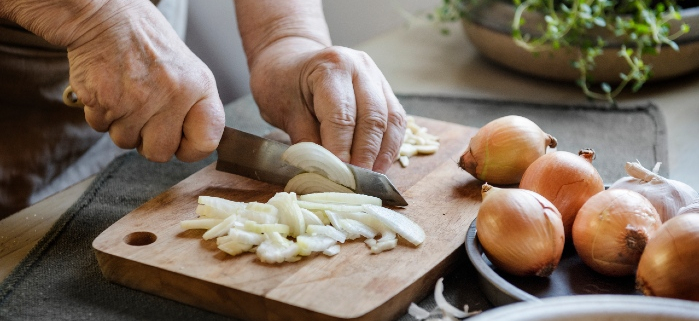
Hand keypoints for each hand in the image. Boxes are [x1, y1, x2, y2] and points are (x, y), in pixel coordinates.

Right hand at [64, 0, 224, 161]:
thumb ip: (191, 105)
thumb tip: (194, 142)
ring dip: (121, 124)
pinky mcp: (105, 102)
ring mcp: (137, 102)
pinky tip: (107, 88)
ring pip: (126, 141)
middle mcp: (172, 97)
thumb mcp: (185, 68)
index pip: (206, 142)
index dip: (190, 147)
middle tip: (143, 113)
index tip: (181, 139)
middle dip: (148, 140)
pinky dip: (100, 113)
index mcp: (198, 87)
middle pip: (160, 152)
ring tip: (124, 93)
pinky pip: (101, 127)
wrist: (105, 14)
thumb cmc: (145, 41)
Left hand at [251, 45, 406, 172]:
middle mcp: (360, 67)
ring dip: (382, 153)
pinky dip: (390, 145)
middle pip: (373, 118)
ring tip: (370, 178)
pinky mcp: (385, 90)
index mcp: (331, 67)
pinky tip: (379, 164)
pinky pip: (395, 120)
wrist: (290, 61)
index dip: (341, 151)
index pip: (342, 117)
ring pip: (391, 120)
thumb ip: (307, 141)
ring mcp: (376, 77)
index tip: (338, 178)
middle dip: (365, 155)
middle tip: (356, 183)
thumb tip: (324, 174)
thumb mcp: (285, 112)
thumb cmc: (282, 84)